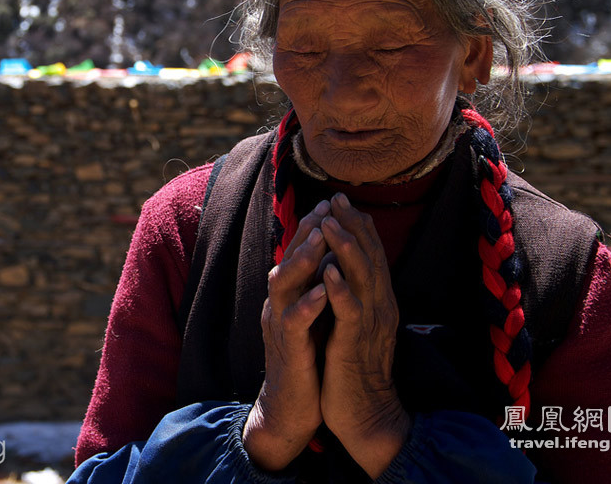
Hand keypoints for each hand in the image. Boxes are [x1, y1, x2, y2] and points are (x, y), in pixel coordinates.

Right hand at [243, 200, 330, 471]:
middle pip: (287, 260)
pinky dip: (307, 305)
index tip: (331, 203)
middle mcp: (278, 305)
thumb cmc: (306, 359)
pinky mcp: (288, 349)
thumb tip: (331, 254)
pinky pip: (294, 323)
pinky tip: (322, 292)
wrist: (290, 407)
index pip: (298, 254)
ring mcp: (279, 326)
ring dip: (302, 261)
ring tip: (320, 239)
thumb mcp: (311, 316)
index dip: (312, 227)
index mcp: (288, 296)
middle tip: (323, 209)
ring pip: (283, 285)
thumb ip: (316, 286)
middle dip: (305, 234)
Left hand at [319, 192, 410, 477]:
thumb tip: (344, 267)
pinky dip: (339, 288)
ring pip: (362, 276)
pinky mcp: (354, 342)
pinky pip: (349, 310)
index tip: (342, 200)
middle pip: (369, 256)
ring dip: (345, 248)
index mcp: (379, 300)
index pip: (371, 254)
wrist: (365, 412)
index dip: (358, 225)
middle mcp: (379, 305)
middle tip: (338, 198)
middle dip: (352, 225)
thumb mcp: (358, 322)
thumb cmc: (356, 366)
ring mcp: (369, 322)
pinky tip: (327, 270)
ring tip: (330, 222)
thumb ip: (356, 294)